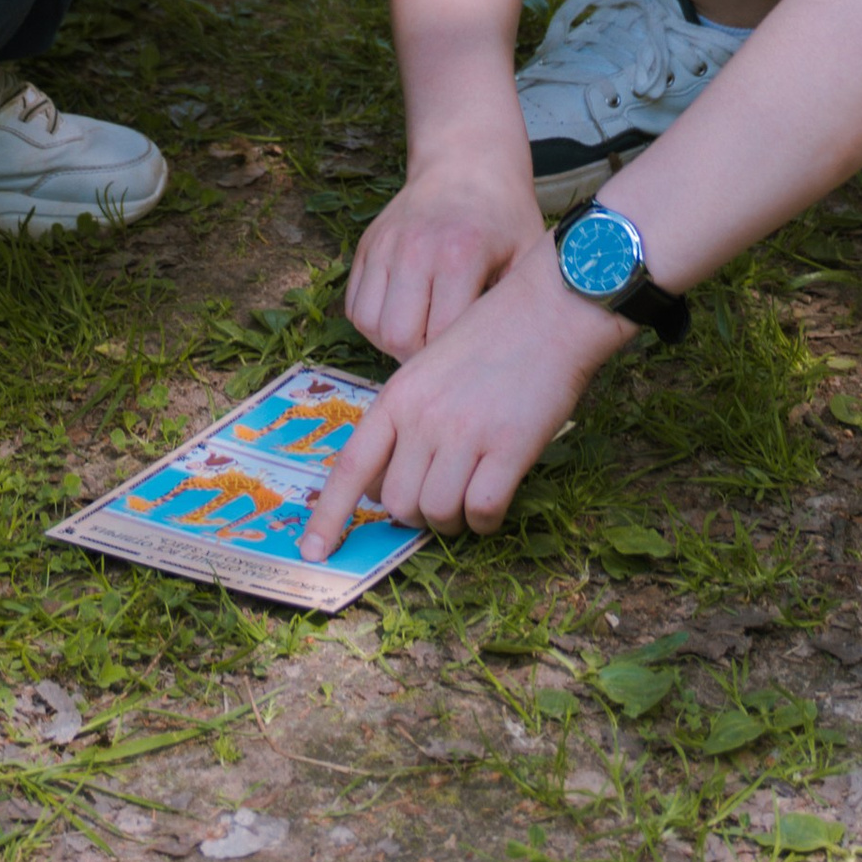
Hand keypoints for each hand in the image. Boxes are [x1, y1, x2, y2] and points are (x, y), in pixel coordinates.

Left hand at [300, 242, 626, 556]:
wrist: (548, 310)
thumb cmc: (491, 338)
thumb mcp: (429, 368)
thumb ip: (406, 418)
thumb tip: (389, 484)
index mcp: (397, 397)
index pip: (352, 466)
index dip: (329, 516)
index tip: (313, 552)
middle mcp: (423, 418)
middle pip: (397, 503)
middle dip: (417, 511)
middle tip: (442, 491)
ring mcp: (465, 434)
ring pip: (438, 513)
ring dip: (453, 516)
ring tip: (472, 488)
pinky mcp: (509, 449)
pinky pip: (482, 512)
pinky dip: (486, 518)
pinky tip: (496, 495)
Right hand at [344, 162, 545, 359]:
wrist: (466, 160)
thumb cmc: (504, 215)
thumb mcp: (527, 255)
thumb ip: (514, 304)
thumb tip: (505, 358)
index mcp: (459, 255)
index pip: (438, 338)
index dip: (452, 360)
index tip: (467, 359)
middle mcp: (414, 249)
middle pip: (396, 336)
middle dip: (417, 357)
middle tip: (441, 353)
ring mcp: (384, 245)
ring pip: (367, 323)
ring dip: (390, 341)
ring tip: (420, 333)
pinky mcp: (366, 245)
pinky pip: (353, 304)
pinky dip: (372, 321)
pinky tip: (403, 315)